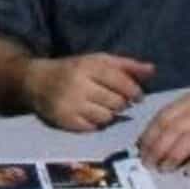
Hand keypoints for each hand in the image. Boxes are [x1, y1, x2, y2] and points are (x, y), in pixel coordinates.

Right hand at [24, 53, 153, 130]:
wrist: (36, 81)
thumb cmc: (73, 69)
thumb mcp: (96, 60)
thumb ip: (125, 65)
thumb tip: (153, 70)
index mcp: (88, 66)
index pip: (121, 82)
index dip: (134, 91)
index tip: (137, 96)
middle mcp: (79, 84)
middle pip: (116, 102)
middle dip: (121, 103)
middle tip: (117, 101)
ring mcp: (71, 104)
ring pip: (107, 117)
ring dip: (110, 114)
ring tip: (102, 107)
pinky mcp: (65, 120)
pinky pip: (93, 128)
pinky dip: (96, 123)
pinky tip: (90, 114)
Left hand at [136, 89, 189, 175]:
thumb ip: (176, 118)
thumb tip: (152, 138)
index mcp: (186, 103)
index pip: (162, 118)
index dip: (149, 135)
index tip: (139, 150)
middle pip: (172, 130)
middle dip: (157, 148)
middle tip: (148, 164)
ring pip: (189, 140)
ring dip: (174, 155)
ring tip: (164, 169)